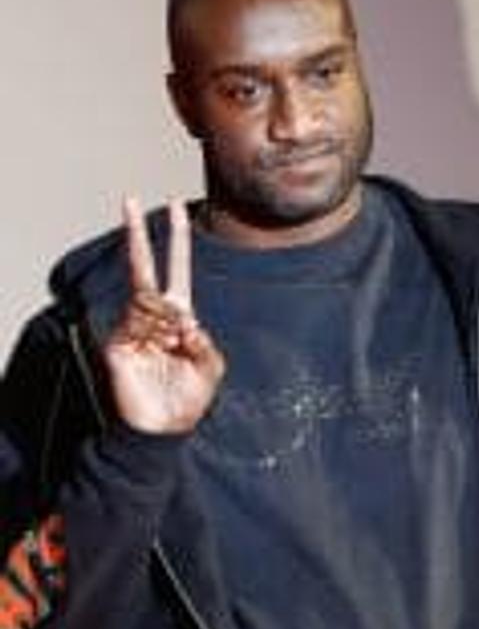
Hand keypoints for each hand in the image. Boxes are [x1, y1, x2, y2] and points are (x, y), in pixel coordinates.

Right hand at [104, 196, 224, 433]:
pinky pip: (138, 327)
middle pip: (145, 268)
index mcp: (179, 318)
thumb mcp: (211, 368)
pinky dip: (155, 335)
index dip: (177, 240)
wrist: (163, 430)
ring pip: (150, 304)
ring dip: (168, 324)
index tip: (176, 207)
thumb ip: (205, 341)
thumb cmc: (188, 400)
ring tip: (175, 349)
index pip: (176, 270)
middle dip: (137, 235)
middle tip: (130, 198)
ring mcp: (132, 328)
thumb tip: (185, 320)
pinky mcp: (117, 344)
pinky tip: (162, 349)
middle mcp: (153, 317)